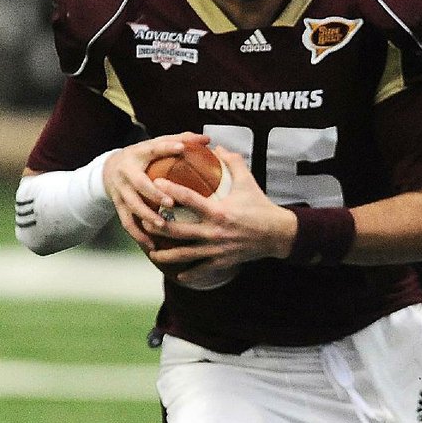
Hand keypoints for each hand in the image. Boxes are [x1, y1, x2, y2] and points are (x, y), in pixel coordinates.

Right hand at [102, 132, 208, 248]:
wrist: (110, 169)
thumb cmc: (143, 157)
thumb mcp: (156, 145)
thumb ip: (180, 140)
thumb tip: (207, 139)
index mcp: (139, 153)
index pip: (154, 148)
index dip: (166, 148)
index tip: (181, 148)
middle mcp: (127, 172)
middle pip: (140, 184)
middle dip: (154, 193)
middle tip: (170, 202)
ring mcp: (121, 191)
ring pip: (132, 207)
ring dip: (146, 217)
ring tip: (162, 226)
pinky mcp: (118, 206)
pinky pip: (127, 223)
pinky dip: (139, 235)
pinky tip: (151, 245)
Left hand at [143, 146, 297, 281]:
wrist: (277, 234)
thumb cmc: (261, 206)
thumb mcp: (248, 182)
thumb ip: (233, 163)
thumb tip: (219, 147)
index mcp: (218, 211)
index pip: (188, 199)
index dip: (170, 190)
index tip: (155, 183)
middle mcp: (214, 232)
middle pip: (177, 231)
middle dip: (157, 227)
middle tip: (144, 221)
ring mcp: (217, 249)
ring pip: (184, 254)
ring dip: (165, 255)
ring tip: (151, 252)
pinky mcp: (222, 262)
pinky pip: (201, 270)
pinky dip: (188, 274)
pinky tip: (177, 275)